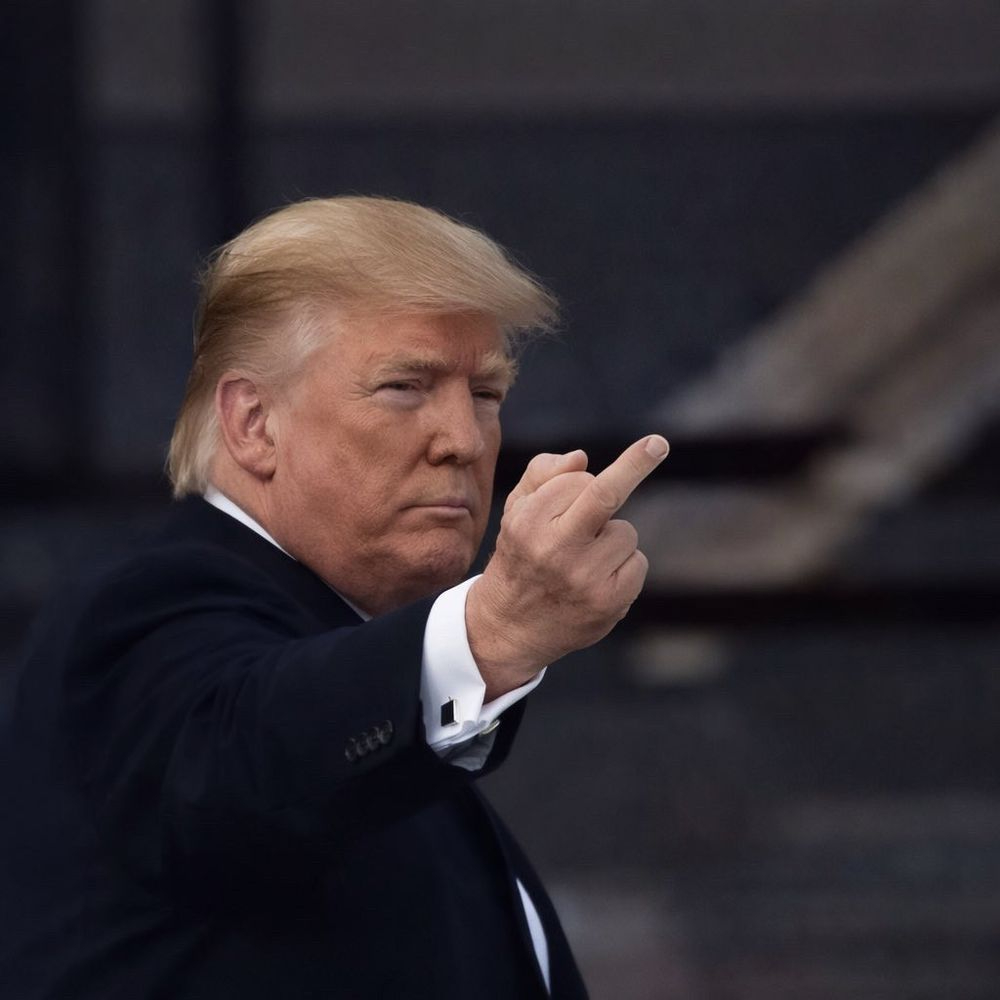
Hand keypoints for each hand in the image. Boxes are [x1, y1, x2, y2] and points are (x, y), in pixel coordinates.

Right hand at [466, 434, 668, 698]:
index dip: (584, 482)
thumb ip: (543, 474)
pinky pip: (637, 563)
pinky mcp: (608, 603)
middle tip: (658, 443)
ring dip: (612, 538)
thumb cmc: (521, 554)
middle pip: (605, 495)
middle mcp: (554, 550)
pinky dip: (624, 565)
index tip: (639, 448)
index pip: (577, 481)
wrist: (510, 627)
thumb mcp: (517, 510)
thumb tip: (582, 458)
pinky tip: (597, 579)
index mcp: (528, 522)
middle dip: (636, 464)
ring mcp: (583, 579)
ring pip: (625, 532)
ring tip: (584, 559)